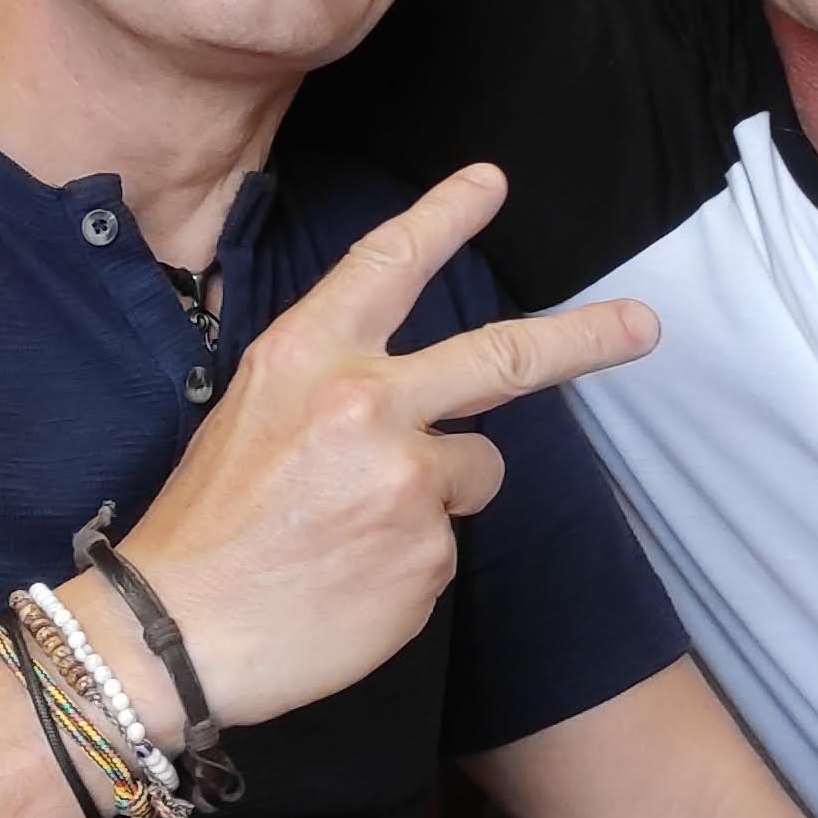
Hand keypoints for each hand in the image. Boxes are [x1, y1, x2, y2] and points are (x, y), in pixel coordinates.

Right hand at [114, 165, 657, 730]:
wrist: (174, 634)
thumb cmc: (207, 525)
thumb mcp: (251, 413)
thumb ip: (333, 384)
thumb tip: (411, 391)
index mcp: (307, 355)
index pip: (390, 264)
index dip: (445, 215)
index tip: (491, 183)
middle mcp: (366, 404)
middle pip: (505, 355)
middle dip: (586, 337)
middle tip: (643, 325)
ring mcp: (407, 483)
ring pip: (475, 470)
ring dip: (439, 494)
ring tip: (356, 531)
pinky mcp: (428, 557)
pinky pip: (445, 546)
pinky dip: (410, 563)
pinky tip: (350, 580)